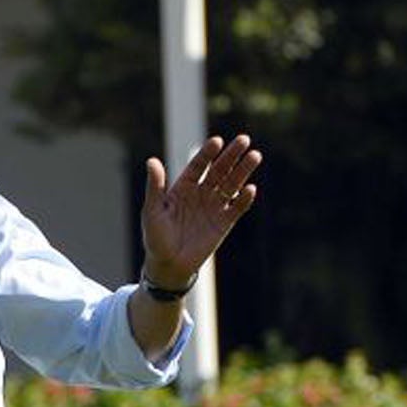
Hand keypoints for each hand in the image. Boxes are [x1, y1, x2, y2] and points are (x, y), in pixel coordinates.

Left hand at [141, 133, 262, 283]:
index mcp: (184, 187)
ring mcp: (214, 207)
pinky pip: (237, 207)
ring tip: (254, 156)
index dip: (207, 154)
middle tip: (243, 140)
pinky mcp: (224, 222)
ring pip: (232, 185)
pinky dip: (244, 199)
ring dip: (243, 171)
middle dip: (231, 156)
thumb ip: (155, 187)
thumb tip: (151, 161)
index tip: (217, 142)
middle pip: (219, 170)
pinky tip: (250, 189)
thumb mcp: (152, 211)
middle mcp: (202, 193)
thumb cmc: (156, 237)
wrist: (168, 265)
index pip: (199, 165)